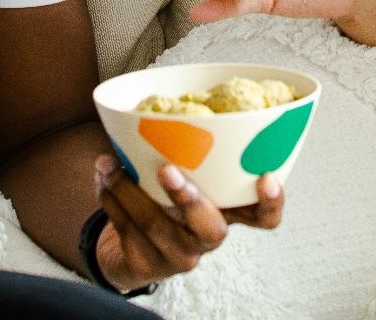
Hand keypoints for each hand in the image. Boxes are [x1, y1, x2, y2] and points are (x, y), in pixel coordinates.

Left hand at [91, 154, 284, 290]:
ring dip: (128, 188)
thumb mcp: (186, 176)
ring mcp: (180, 256)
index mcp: (227, 212)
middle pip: (212, 230)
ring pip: (156, 224)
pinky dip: (111, 198)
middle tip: (167, 170)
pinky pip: (127, 229)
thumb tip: (161, 113)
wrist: (132, 249)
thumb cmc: (167, 198)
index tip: (266, 177)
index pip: (264, 218)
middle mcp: (208, 237)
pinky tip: (103, 178)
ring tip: (108, 163)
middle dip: (189, 198)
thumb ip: (187, 153)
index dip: (272, 202)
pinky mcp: (148, 264)